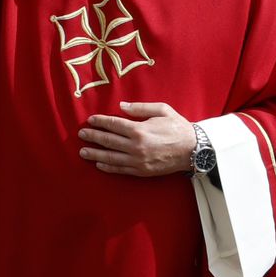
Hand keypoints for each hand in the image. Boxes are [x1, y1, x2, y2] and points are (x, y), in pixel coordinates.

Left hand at [79, 102, 195, 177]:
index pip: (114, 124)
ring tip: (83, 152)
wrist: (194, 150)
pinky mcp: (142, 171)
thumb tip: (121, 105)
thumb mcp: (162, 110)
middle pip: (109, 141)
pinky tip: (99, 164)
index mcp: (140, 129)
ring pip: (111, 157)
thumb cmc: (178, 127)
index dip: (100, 122)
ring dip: (95, 154)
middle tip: (81, 134)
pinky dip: (108, 167)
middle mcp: (136, 146)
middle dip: (93, 137)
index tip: (90, 120)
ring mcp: (138, 160)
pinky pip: (121, 169)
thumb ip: (140, 107)